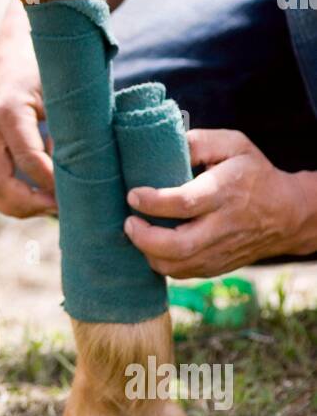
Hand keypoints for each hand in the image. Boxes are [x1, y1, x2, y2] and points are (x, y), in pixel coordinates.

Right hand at [0, 0, 56, 216]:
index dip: (53, 184)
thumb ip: (74, 126)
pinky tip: (37, 197)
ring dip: (17, 207)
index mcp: (8, 108)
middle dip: (30, 205)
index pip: (29, 160)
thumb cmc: (48, 64)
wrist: (16, 45)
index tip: (76, 194)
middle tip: (60, 210)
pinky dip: (10, 197)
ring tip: (49, 208)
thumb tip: (91, 171)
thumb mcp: (65, 89)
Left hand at [123, 128, 308, 277]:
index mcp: (225, 192)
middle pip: (178, 246)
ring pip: (177, 266)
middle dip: (144, 238)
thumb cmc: (252, 173)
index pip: (185, 203)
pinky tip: (153, 244)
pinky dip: (161, 262)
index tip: (133, 194)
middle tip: (129, 222)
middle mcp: (223, 227)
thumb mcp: (233, 145)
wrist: (285, 214)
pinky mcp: (217, 266)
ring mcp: (220, 251)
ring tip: (137, 232)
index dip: (154, 202)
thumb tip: (166, 145)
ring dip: (148, 253)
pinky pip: (182, 273)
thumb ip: (199, 142)